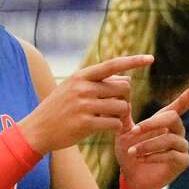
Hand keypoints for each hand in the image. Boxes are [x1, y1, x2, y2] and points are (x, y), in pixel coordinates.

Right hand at [19, 55, 152, 153]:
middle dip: (125, 99)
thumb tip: (127, 79)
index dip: (133, 61)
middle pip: (123, 88)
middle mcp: (83, 88)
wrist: (37, 130)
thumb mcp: (73, 90)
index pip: (112, 65)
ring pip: (122, 107)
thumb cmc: (59, 109)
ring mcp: (84, 106)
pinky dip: (116, 127)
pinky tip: (107, 128)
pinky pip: (114, 123)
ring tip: (110, 119)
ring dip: (121, 115)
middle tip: (118, 108)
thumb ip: (97, 83)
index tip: (150, 58)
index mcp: (81, 76)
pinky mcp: (85, 124)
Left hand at [116, 83, 188, 188]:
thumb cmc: (128, 152)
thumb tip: (123, 92)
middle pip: (173, 118)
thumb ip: (124, 115)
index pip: (180, 106)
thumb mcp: (123, 132)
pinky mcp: (182, 161)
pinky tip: (142, 159)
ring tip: (132, 151)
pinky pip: (171, 154)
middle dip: (152, 123)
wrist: (130, 177)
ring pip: (170, 138)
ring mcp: (182, 146)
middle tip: (135, 130)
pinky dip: (154, 156)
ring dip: (148, 144)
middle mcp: (177, 132)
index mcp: (165, 122)